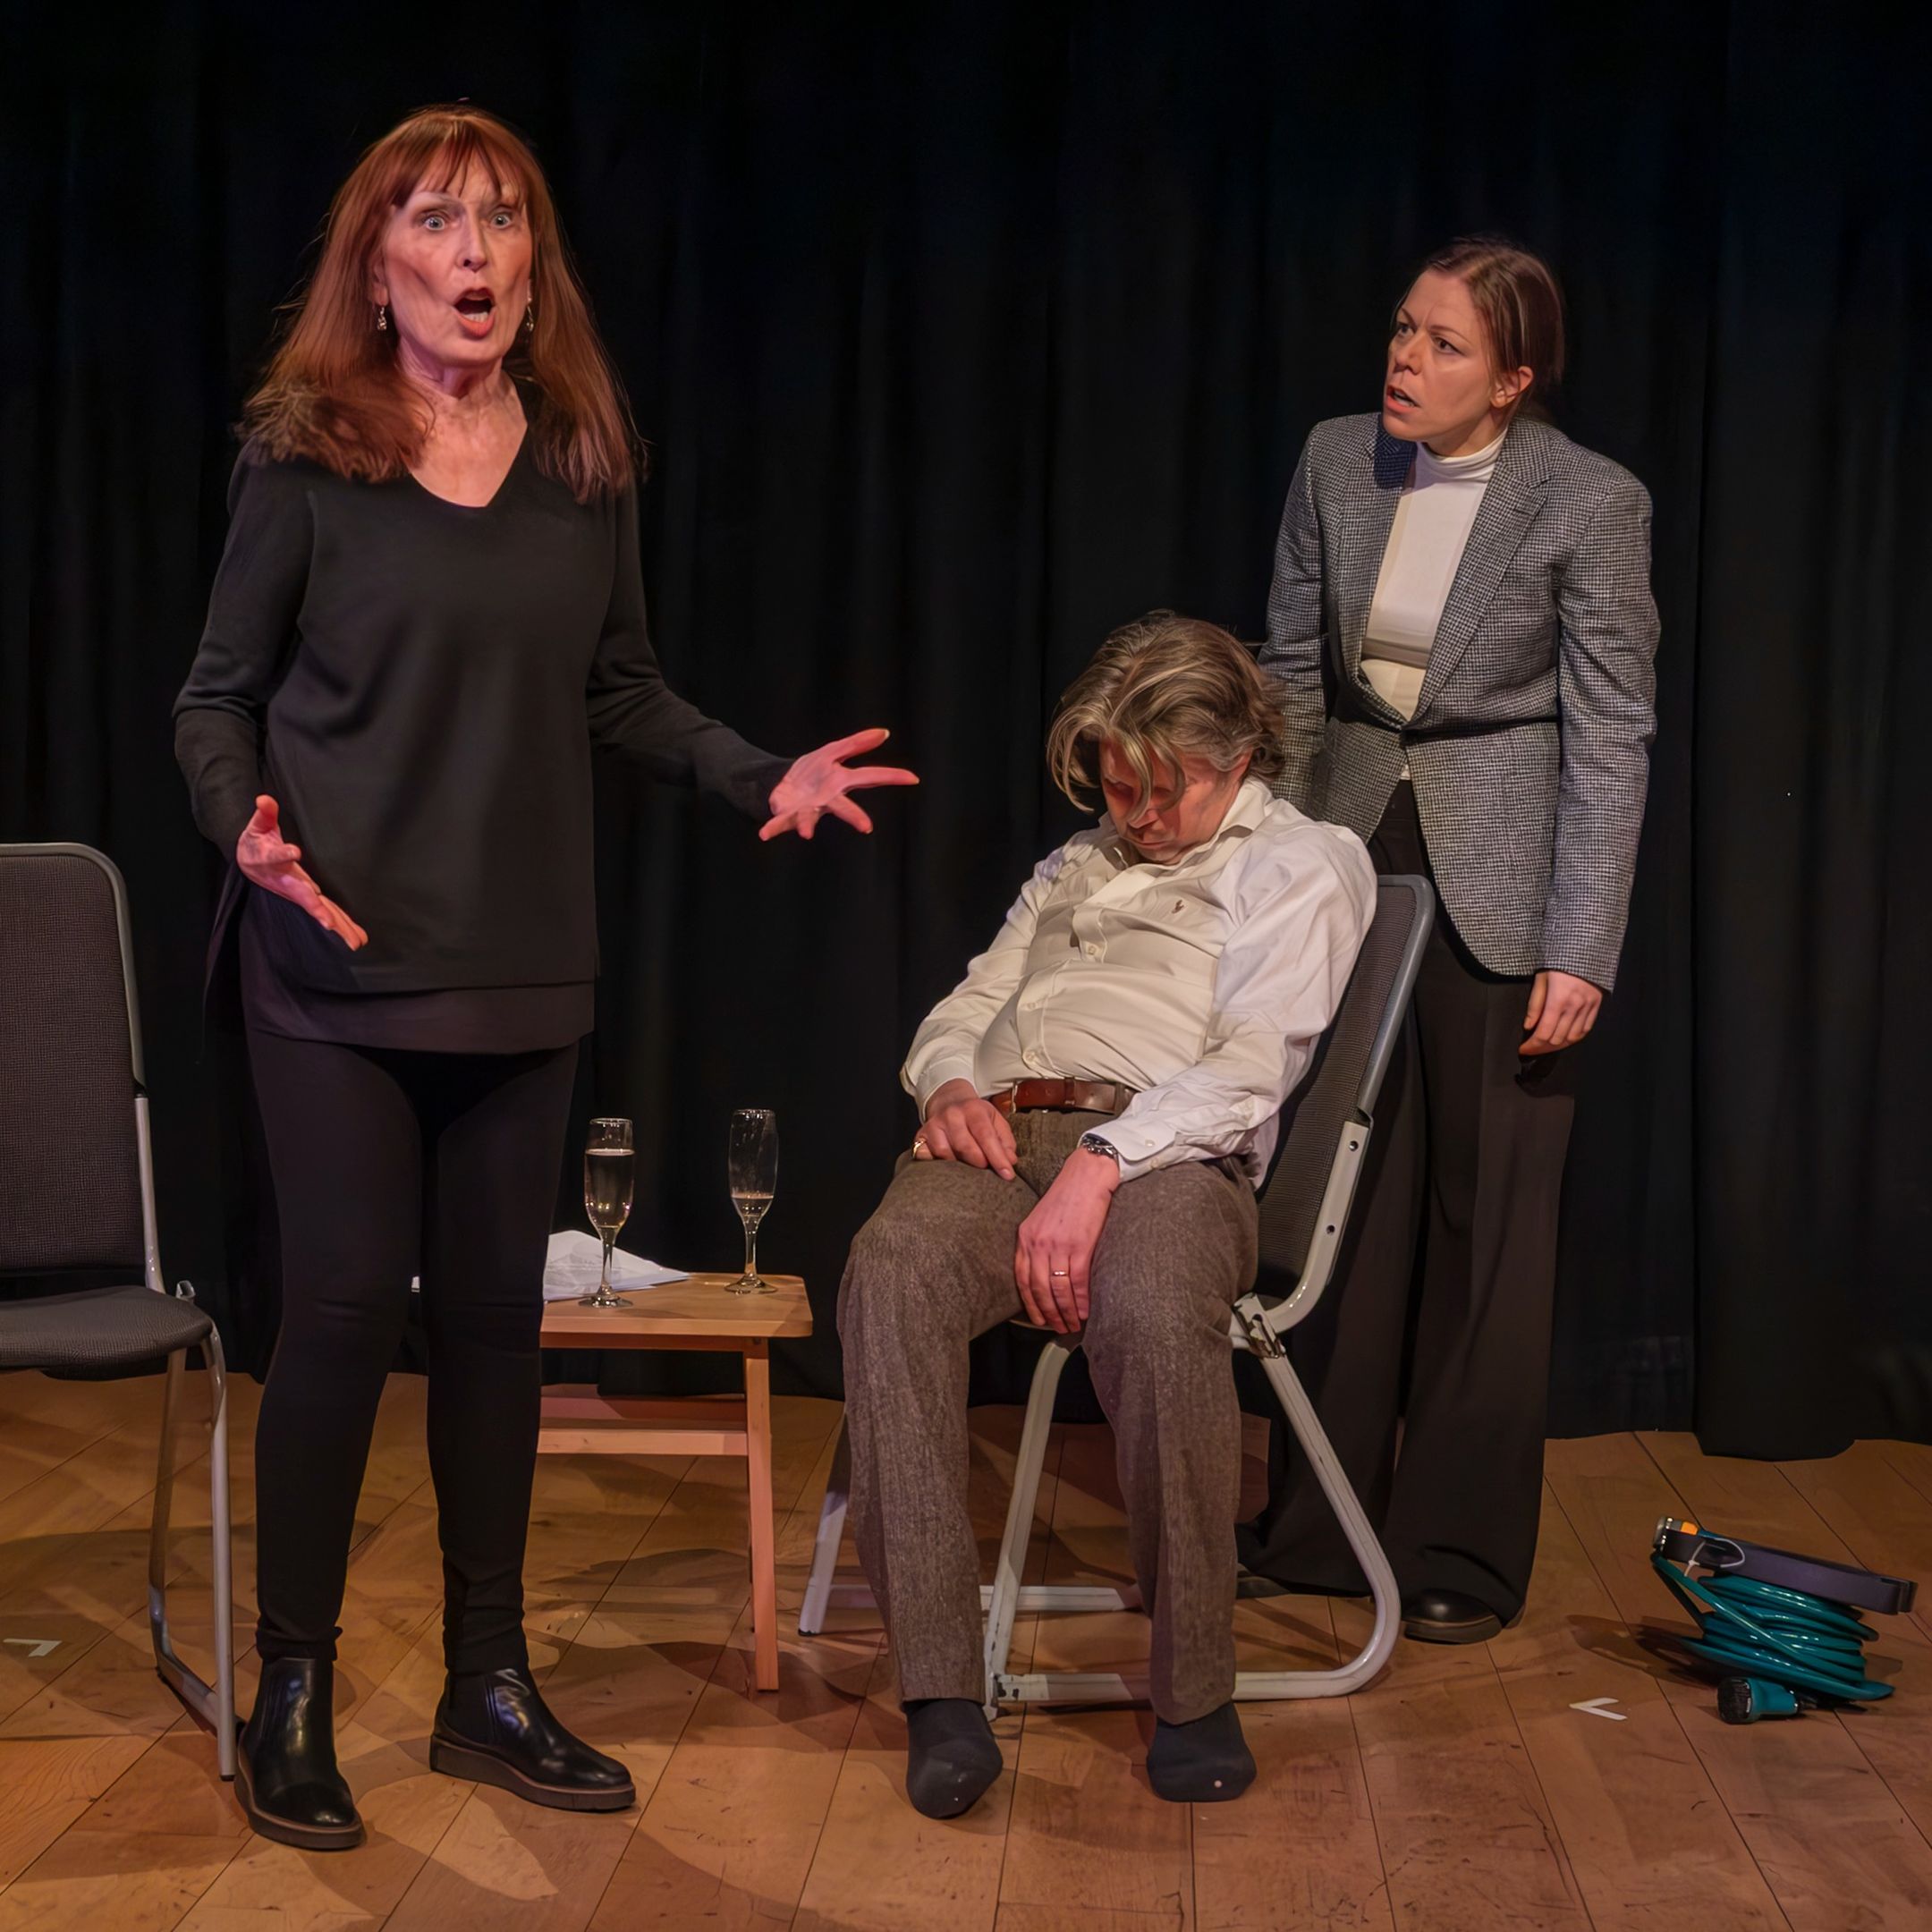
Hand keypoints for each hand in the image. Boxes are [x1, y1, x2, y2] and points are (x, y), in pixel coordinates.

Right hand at [235, 795, 367, 949]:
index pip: (277, 854)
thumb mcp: (258, 825)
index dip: (284, 852)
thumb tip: (264, 798)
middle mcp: (286, 880)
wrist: (248, 862)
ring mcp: (297, 891)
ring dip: (336, 925)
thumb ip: (264, 813)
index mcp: (272, 859)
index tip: (294, 851)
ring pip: (317, 910)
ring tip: (353, 942)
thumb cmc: (256, 842)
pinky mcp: (306, 896)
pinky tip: (356, 939)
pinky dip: (340, 924)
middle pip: (302, 895)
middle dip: (316, 909)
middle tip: (329, 924)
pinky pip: (325, 912)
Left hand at [760, 727, 918, 841]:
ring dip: (808, 825)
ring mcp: (807, 809)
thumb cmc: (812, 772)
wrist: (784, 784)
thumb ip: (857, 743)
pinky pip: (779, 823)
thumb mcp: (833, 751)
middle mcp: (827, 800)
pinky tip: (763, 834)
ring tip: (806, 833)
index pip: (869, 777)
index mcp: (840, 782)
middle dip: (854, 816)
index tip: (913, 778)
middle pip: (843, 807)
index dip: (891, 776)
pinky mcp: (787, 814)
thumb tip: (883, 732)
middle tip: (866, 827)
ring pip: (810, 818)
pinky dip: (772, 828)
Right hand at [914, 1079, 1016, 1178]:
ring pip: (945, 1153)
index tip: (1007, 1175)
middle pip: (965, 1146)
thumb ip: (1005, 1141)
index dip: (997, 1157)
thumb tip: (1010, 1161)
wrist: (949, 1101)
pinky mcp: (920, 1136)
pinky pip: (927, 1157)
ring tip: (967, 1166)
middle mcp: (951, 1115)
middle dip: (979, 1163)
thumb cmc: (976, 1116)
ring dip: (958, 1165)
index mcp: (973, 1109)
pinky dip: (937, 1164)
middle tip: (986, 1169)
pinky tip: (946, 1165)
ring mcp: (934, 1125)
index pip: (986, 1136)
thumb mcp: (995, 1121)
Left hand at [1014, 1148, 1118, 1332]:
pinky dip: (1080, 1300)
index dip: (1030, 1304)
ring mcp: (1057, 1245)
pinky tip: (1084, 1311)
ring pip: (1057, 1289)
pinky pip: (1077, 1281)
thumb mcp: (1041, 1219)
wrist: (1087, 1175)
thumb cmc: (1068, 1196)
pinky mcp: (1079, 1245)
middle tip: (1058, 1329)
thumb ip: (1038, 1243)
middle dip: (1048, 1314)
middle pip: (1038, 1289)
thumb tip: (1043, 1272)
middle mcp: (1037, 1243)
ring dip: (1065, 1312)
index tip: (1038, 1320)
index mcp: (1025, 1237)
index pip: (1021, 1279)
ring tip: (1072, 1324)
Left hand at [1522, 968, 1601, 1054]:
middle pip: (1557, 1039)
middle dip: (1541, 1047)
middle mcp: (1575, 1006)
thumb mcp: (1540, 979)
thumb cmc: (1559, 960)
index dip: (1532, 1045)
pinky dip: (1574, 1037)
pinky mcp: (1596, 1005)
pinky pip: (1586, 1029)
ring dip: (1558, 1044)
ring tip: (1546, 1045)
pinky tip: (1565, 1039)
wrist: (1585, 947)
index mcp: (1558, 999)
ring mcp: (1587, 1006)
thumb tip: (1529, 1026)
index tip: (1523, 1048)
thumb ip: (1535, 1005)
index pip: (1543, 1033)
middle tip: (1531, 1047)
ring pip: (1572, 1037)